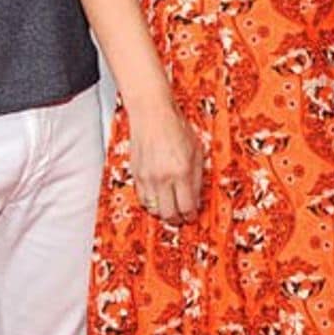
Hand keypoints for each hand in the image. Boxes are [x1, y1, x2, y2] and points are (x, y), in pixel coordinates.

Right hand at [129, 102, 202, 223]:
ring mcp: (147, 177)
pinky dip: (151, 203)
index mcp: (181, 171)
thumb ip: (197, 176)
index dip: (191, 215)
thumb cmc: (175, 127)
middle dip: (177, 219)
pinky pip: (142, 199)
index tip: (193, 215)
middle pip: (169, 213)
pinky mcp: (136, 174)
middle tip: (182, 218)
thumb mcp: (197, 150)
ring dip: (163, 213)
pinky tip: (158, 199)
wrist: (152, 114)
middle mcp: (163, 177)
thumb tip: (196, 196)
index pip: (186, 206)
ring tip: (170, 209)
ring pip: (154, 209)